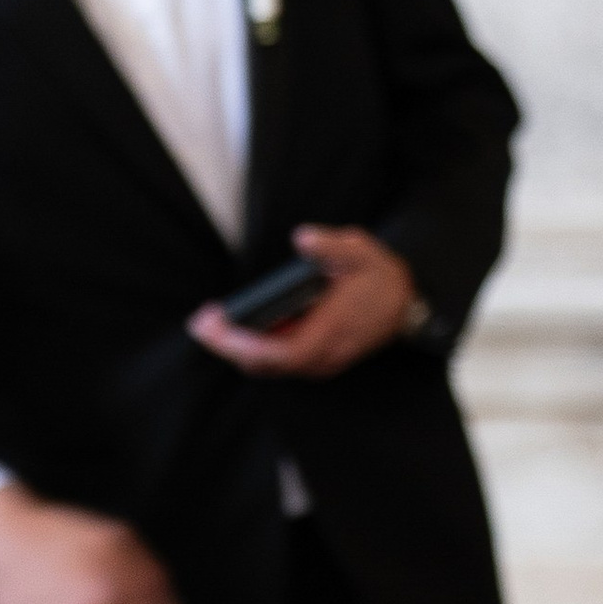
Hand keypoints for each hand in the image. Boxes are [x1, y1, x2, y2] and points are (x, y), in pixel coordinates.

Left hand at [188, 227, 422, 381]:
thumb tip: (303, 238)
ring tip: (207, 325)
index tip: (222, 329)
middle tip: (199, 323)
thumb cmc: (379, 277)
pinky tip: (231, 328)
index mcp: (333, 332)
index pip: (286, 350)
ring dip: (236, 348)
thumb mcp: (361, 252)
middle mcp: (323, 356)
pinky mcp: (312, 358)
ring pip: (269, 366)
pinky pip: (275, 360)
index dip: (250, 344)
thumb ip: (332, 245)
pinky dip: (250, 347)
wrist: (403, 304)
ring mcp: (318, 361)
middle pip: (268, 364)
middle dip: (230, 346)